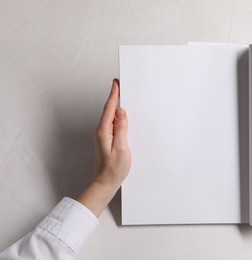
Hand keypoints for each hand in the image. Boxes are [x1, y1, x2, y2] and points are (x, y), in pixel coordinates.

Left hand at [78, 79, 130, 216]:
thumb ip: (121, 129)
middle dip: (115, 97)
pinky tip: (122, 118)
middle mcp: (101, 132)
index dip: (114, 94)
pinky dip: (117, 117)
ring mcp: (103, 137)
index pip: (109, 108)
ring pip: (110, 117)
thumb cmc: (113, 170)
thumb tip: (121, 112)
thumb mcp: (121, 148)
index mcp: (104, 131)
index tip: (117, 83)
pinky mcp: (106, 141)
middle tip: (120, 85)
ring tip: (122, 97)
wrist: (104, 184)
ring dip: (116, 107)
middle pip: (108, 110)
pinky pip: (112, 125)